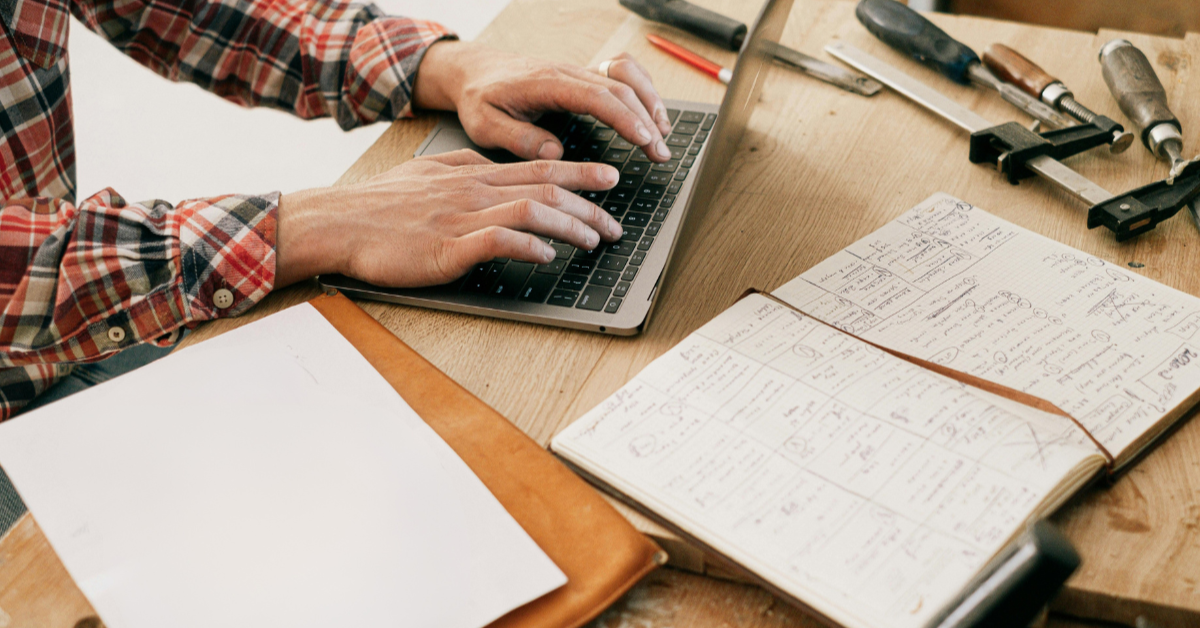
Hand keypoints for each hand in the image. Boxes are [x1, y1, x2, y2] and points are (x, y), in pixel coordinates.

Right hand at [275, 150, 622, 287]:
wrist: (338, 223)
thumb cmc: (380, 204)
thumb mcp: (427, 172)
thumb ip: (463, 169)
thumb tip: (491, 167)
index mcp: (472, 175)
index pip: (538, 168)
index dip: (580, 173)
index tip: (611, 179)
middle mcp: (473, 190)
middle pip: (545, 189)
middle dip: (588, 206)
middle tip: (615, 223)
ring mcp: (461, 217)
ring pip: (530, 212)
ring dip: (568, 226)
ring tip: (593, 240)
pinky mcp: (447, 247)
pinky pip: (496, 241)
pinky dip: (527, 246)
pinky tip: (546, 256)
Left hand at [413, 42, 673, 161]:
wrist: (473, 71)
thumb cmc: (479, 98)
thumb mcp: (484, 124)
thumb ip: (517, 137)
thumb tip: (554, 153)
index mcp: (546, 82)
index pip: (597, 96)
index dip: (625, 118)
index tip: (645, 140)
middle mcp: (567, 72)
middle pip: (620, 88)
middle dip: (647, 120)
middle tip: (661, 154)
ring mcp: (577, 71)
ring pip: (626, 78)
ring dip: (650, 103)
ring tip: (663, 136)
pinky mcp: (582, 77)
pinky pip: (621, 74)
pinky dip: (642, 92)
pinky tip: (651, 115)